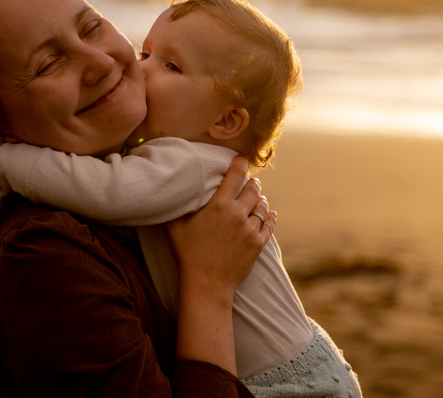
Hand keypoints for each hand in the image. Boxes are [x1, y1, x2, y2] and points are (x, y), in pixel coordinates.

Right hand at [165, 156, 275, 303]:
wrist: (207, 284)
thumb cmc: (188, 254)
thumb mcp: (175, 227)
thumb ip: (177, 206)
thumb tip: (172, 190)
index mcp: (219, 205)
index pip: (236, 174)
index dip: (240, 163)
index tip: (241, 159)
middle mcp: (238, 213)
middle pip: (253, 187)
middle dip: (251, 182)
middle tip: (248, 182)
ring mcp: (250, 229)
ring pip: (263, 205)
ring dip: (259, 200)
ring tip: (255, 199)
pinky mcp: (258, 243)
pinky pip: (270, 224)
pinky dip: (270, 217)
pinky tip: (270, 214)